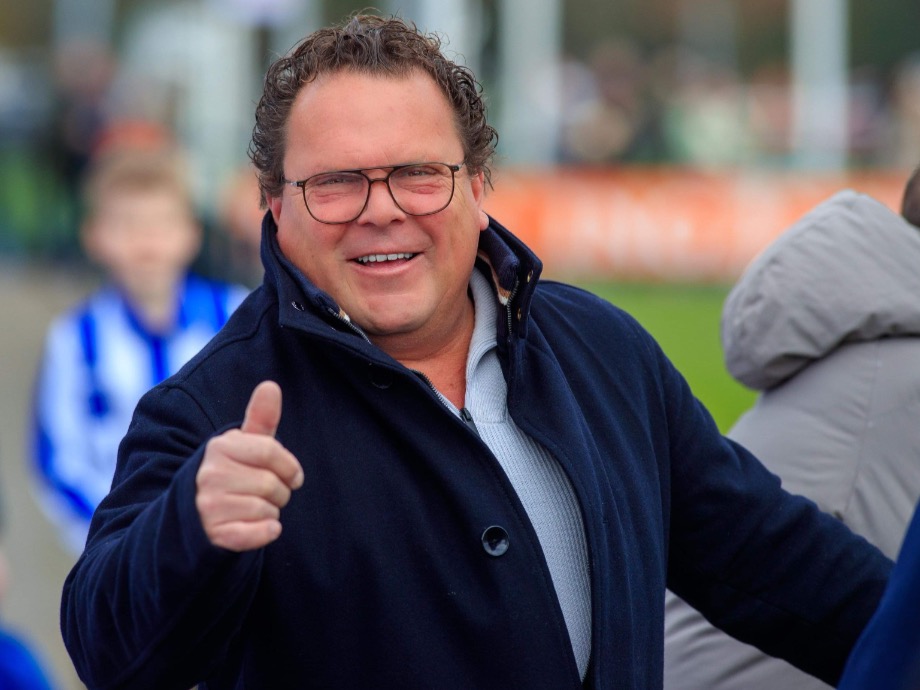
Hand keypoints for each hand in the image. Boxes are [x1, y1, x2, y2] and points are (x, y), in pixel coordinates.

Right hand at [196, 381, 303, 551]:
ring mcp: (209, 506)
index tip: (292, 476)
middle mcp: (210, 475)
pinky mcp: (214, 534)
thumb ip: (260, 418)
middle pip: (272, 484)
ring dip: (270, 513)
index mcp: (220, 447)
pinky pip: (259, 533)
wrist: (194, 515)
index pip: (271, 451)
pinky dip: (266, 532)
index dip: (289, 466)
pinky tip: (257, 527)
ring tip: (253, 509)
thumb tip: (271, 385)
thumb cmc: (229, 474)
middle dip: (279, 493)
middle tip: (265, 495)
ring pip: (267, 510)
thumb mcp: (242, 445)